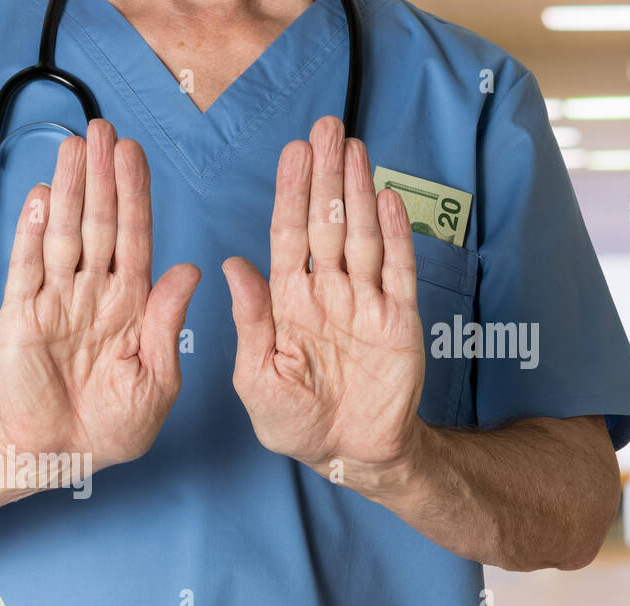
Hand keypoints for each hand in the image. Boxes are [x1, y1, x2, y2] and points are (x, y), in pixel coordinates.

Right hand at [0, 119, 200, 475]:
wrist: (62, 457)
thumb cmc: (115, 426)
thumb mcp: (157, 380)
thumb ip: (168, 324)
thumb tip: (189, 270)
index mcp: (131, 305)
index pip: (135, 238)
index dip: (134, 195)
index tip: (135, 154)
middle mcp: (93, 294)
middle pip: (98, 224)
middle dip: (101, 178)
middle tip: (102, 131)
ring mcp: (55, 302)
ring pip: (62, 235)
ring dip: (66, 191)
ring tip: (72, 149)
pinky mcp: (21, 317)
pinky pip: (25, 268)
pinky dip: (30, 234)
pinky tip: (38, 198)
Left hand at [222, 116, 425, 489]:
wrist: (345, 454)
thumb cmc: (292, 421)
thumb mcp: (256, 376)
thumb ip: (249, 320)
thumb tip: (231, 263)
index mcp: (286, 304)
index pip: (287, 237)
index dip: (290, 194)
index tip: (292, 153)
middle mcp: (325, 293)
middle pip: (325, 224)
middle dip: (324, 177)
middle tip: (325, 127)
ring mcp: (363, 302)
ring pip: (360, 235)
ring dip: (357, 192)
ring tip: (353, 148)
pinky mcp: (398, 318)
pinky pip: (396, 268)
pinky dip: (394, 233)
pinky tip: (386, 197)